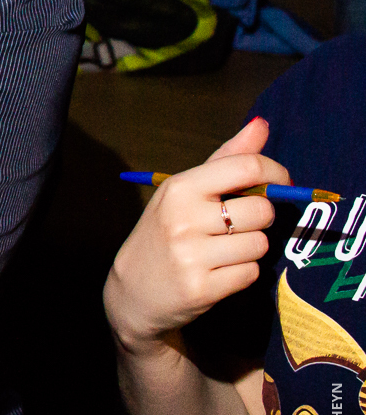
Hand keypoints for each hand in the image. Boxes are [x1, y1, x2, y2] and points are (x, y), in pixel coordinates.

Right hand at [103, 118, 289, 355]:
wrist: (133, 290)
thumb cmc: (165, 232)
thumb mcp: (185, 192)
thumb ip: (226, 159)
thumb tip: (261, 124)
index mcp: (181, 188)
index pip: (246, 167)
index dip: (276, 173)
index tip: (280, 183)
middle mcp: (183, 219)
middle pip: (261, 209)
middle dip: (259, 219)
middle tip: (238, 226)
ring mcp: (191, 255)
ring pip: (260, 244)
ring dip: (251, 249)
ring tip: (225, 251)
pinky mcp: (202, 288)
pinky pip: (251, 273)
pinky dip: (243, 273)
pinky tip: (220, 271)